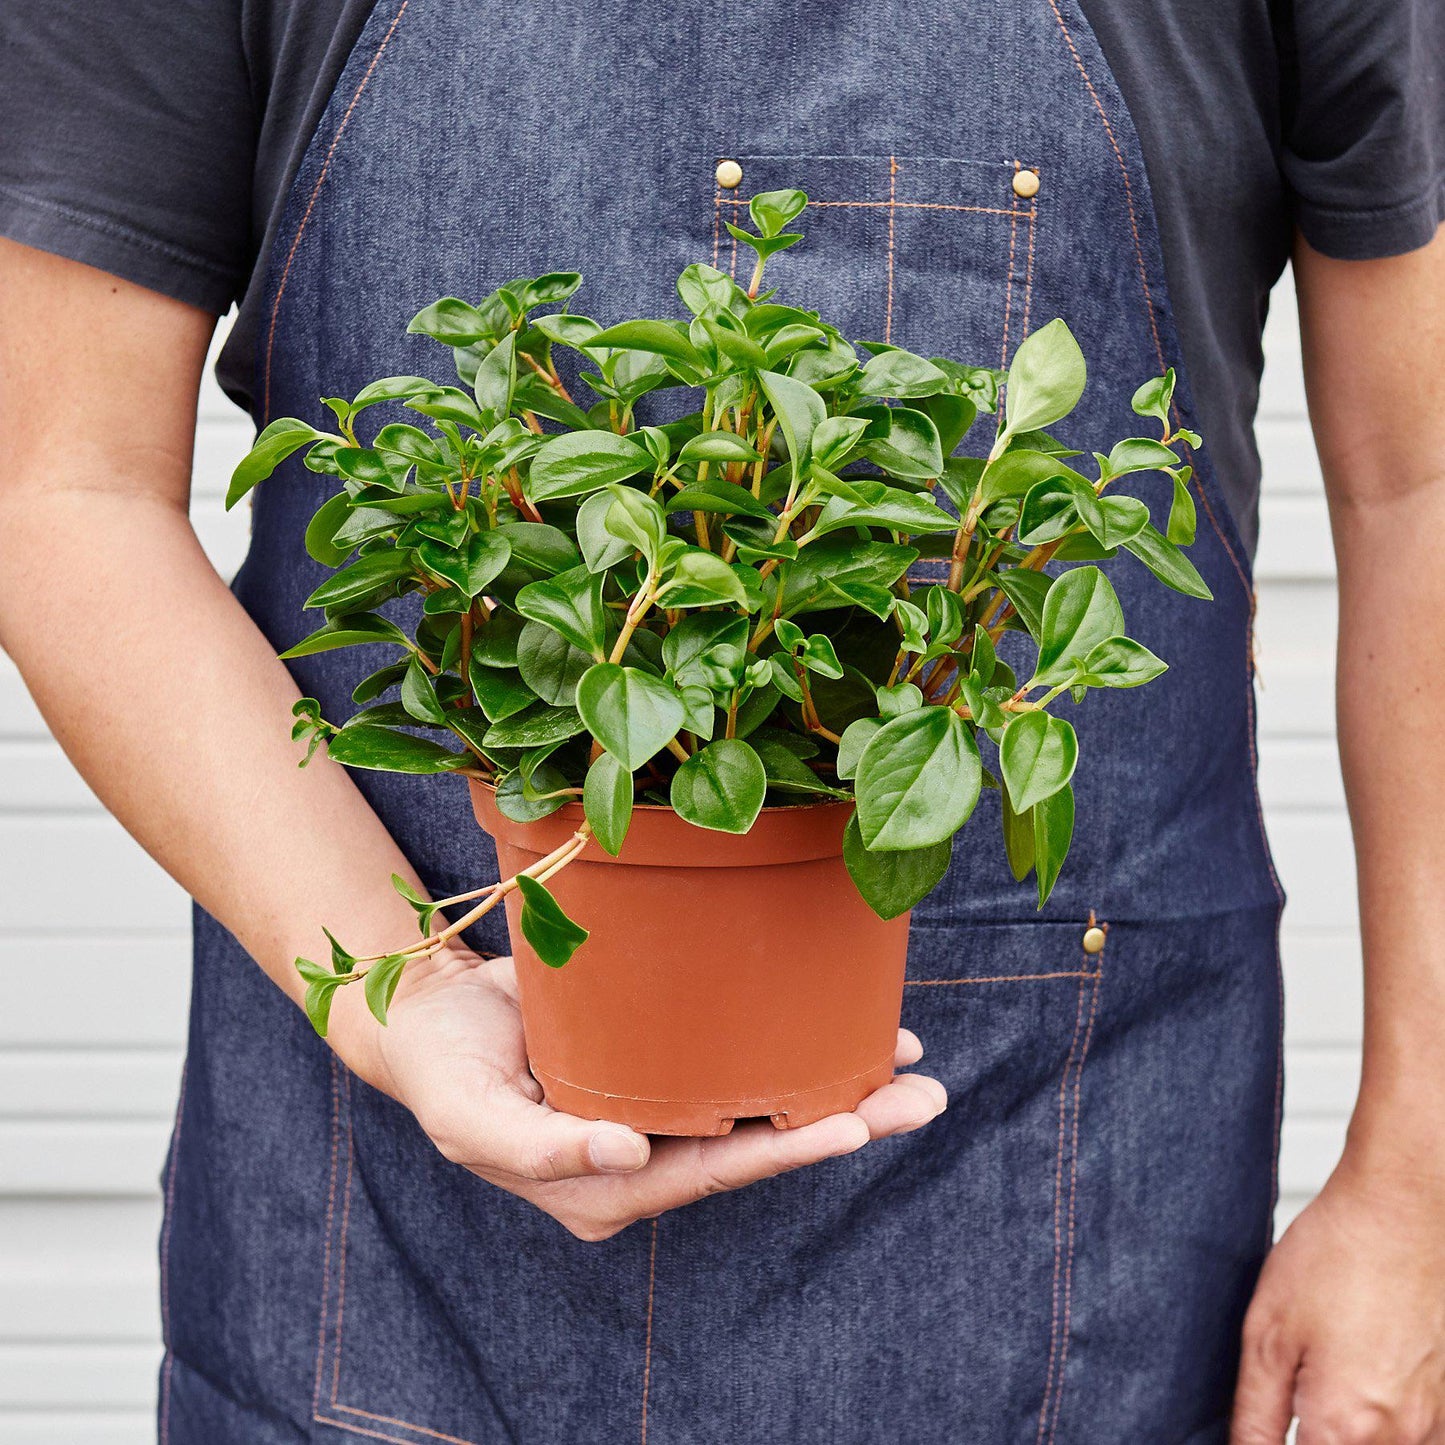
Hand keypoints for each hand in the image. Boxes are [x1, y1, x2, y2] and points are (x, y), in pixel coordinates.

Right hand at [329, 947, 946, 1241]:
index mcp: (609, 1184)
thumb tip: (628, 1157)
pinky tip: (845, 1024)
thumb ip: (545, 1148)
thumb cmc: (445, 1075)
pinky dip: (792, 1044)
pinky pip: (737, 1058)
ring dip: (839, 1084)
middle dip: (846, 1121)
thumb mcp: (475, 1122)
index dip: (783, 1152)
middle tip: (926, 1098)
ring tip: (914, 1064)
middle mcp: (649, 1152)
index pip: (712, 1172)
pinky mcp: (662, 1058)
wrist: (431, 1018)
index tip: (852, 1124)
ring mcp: (661, 1105)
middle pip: (760, 1144)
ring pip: (761, 1102)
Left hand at [1232, 1151, 1444, 1442]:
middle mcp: (1400, 1439)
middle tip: (1294, 1403)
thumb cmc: (1337, 1258)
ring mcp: (1435, 1425)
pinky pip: (1418, 1439)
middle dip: (1313, 1439)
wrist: (1403, 1212)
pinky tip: (1363, 1387)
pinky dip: (1386, 1429)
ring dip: (1349, 1439)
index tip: (1267, 1430)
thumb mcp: (1267, 1333)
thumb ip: (1255, 1413)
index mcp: (1343, 1428)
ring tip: (1327, 1389)